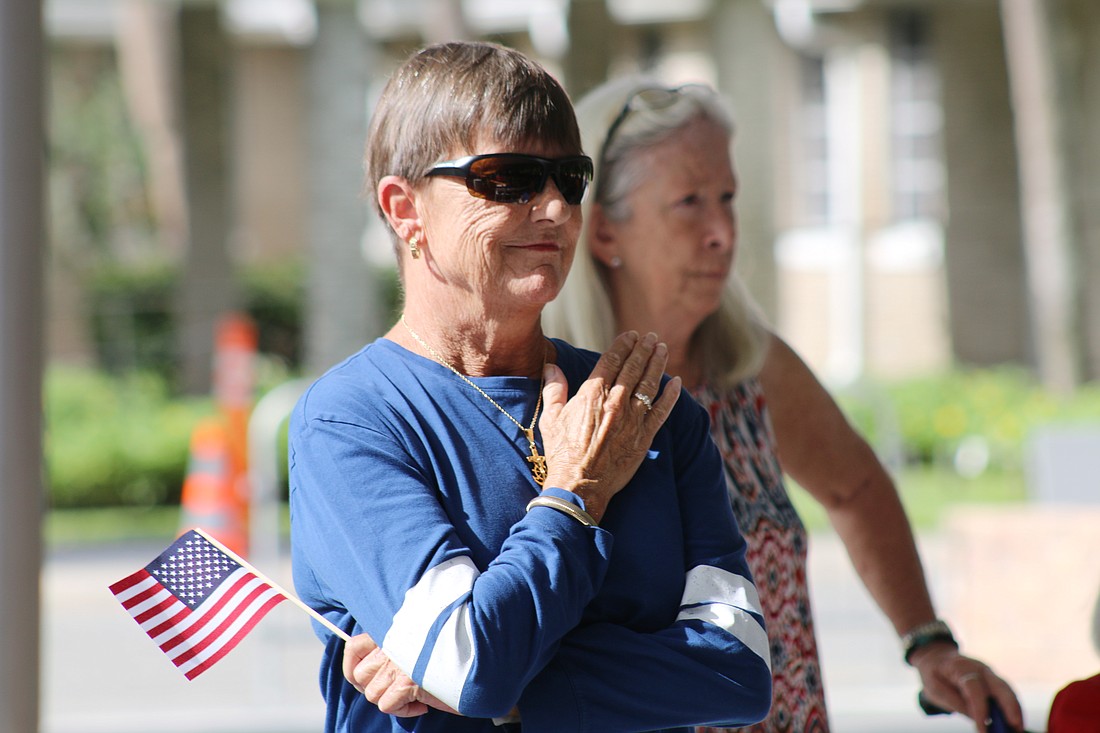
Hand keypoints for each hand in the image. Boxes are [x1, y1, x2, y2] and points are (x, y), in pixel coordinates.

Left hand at [342, 632, 458, 717]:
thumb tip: (373, 672)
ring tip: (413, 695)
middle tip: (395, 691)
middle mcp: (391, 645)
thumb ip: (395, 649)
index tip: (362, 678)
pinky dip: (403, 710)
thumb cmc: (451, 653)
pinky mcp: (407, 682)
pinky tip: (421, 703)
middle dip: (375, 688)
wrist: (476, 659)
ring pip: (372, 694)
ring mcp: (397, 663)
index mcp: (392, 632)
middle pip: (360, 676)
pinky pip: (388, 705)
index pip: (353, 646)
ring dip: (392, 700)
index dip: (351, 666)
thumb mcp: (417, 644)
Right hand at [539, 331, 680, 521]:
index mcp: (593, 394)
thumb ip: (554, 389)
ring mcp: (633, 419)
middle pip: (634, 367)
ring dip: (658, 364)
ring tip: (662, 349)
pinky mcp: (644, 437)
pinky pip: (662, 411)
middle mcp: (616, 402)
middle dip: (644, 349)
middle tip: (651, 337)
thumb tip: (552, 366)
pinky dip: (671, 395)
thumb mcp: (551, 418)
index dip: (623, 344)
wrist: (579, 485)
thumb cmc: (562, 453)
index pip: (612, 360)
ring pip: (650, 384)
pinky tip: (676, 382)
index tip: (631, 335)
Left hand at [911, 642, 1024, 731]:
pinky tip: (1015, 723)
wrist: (937, 656)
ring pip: (1007, 690)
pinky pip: (1007, 694)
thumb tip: (978, 718)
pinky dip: (1012, 708)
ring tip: (1017, 729)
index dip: (981, 710)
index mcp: (960, 668)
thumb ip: (955, 702)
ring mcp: (990, 674)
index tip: (984, 730)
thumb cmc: (934, 674)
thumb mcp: (934, 688)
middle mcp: (980, 669)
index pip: (974, 688)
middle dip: (1010, 708)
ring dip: (1015, 710)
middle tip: (1015, 728)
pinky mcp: (994, 681)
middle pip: (1000, 686)